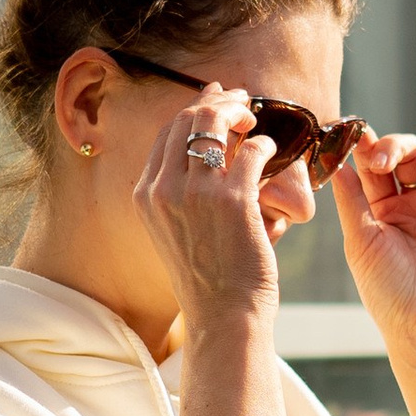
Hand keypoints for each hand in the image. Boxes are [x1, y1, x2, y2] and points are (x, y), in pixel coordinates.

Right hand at [137, 88, 277, 328]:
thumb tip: (203, 149)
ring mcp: (196, 193)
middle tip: (242, 100)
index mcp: (145, 194)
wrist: (222, 316)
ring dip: (241, 113)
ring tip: (255, 118)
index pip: (167, 132)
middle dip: (218, 101)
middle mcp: (163, 189)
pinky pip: (252, 150)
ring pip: (216, 123)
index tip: (216, 100)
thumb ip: (177, 192)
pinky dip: (264, 144)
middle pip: (188, 118)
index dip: (193, 109)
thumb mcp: (171, 230)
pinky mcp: (233, 200)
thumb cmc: (206, 277)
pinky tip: (271, 151)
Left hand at [331, 133, 415, 365]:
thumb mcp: (361, 242)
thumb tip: (336, 160)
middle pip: (411, 151)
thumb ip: (351, 200)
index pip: (378, 162)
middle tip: (387, 162)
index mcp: (385, 206)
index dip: (370, 145)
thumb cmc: (388, 292)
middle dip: (399, 147)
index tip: (357, 136)